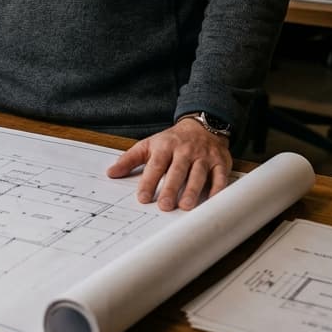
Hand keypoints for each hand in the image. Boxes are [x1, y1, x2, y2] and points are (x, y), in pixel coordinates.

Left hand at [105, 118, 231, 210]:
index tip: (143, 197)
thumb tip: (111, 173)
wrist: (202, 125)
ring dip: (192, 190)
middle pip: (177, 170)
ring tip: (186, 206)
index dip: (149, 181)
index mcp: (165, 146)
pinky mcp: (220, 162)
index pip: (155, 165)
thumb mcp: (149, 145)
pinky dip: (218, 189)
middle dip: (171, 188)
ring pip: (198, 174)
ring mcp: (203, 156)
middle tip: (165, 206)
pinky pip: (220, 177)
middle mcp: (184, 151)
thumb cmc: (172, 140)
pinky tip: (213, 202)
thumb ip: (130, 159)